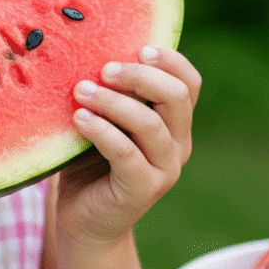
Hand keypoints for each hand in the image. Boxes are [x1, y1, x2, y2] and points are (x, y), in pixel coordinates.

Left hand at [57, 46, 200, 248]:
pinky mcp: (143, 189)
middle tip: (102, 69)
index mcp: (175, 124)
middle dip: (139, 76)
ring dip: (113, 101)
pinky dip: (101, 130)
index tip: (137, 47)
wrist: (83, 221)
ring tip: (80, 91)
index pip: (189, 82)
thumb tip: (90, 50)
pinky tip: (79, 119)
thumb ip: (111, 94)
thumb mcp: (103, 122)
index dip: (169, 60)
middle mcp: (178, 145)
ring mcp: (165, 170)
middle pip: (176, 97)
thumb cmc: (88, 164)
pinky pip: (126, 153)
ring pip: (150, 123)